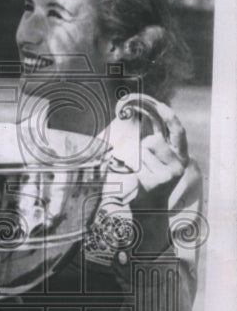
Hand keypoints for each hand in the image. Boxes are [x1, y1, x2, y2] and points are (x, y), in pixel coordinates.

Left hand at [129, 100, 188, 254]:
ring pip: (140, 154)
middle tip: (140, 158)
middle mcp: (179, 162)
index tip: (148, 99)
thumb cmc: (148, 180)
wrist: (150, 211)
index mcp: (179, 153)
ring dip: (135, 162)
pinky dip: (131, 173)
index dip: (162, 111)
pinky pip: (135, 167)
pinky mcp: (157, 182)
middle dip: (140, 148)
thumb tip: (134, 111)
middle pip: (152, 141)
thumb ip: (148, 137)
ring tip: (142, 176)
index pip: (174, 126)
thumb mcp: (150, 157)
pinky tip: (140, 185)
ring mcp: (170, 173)